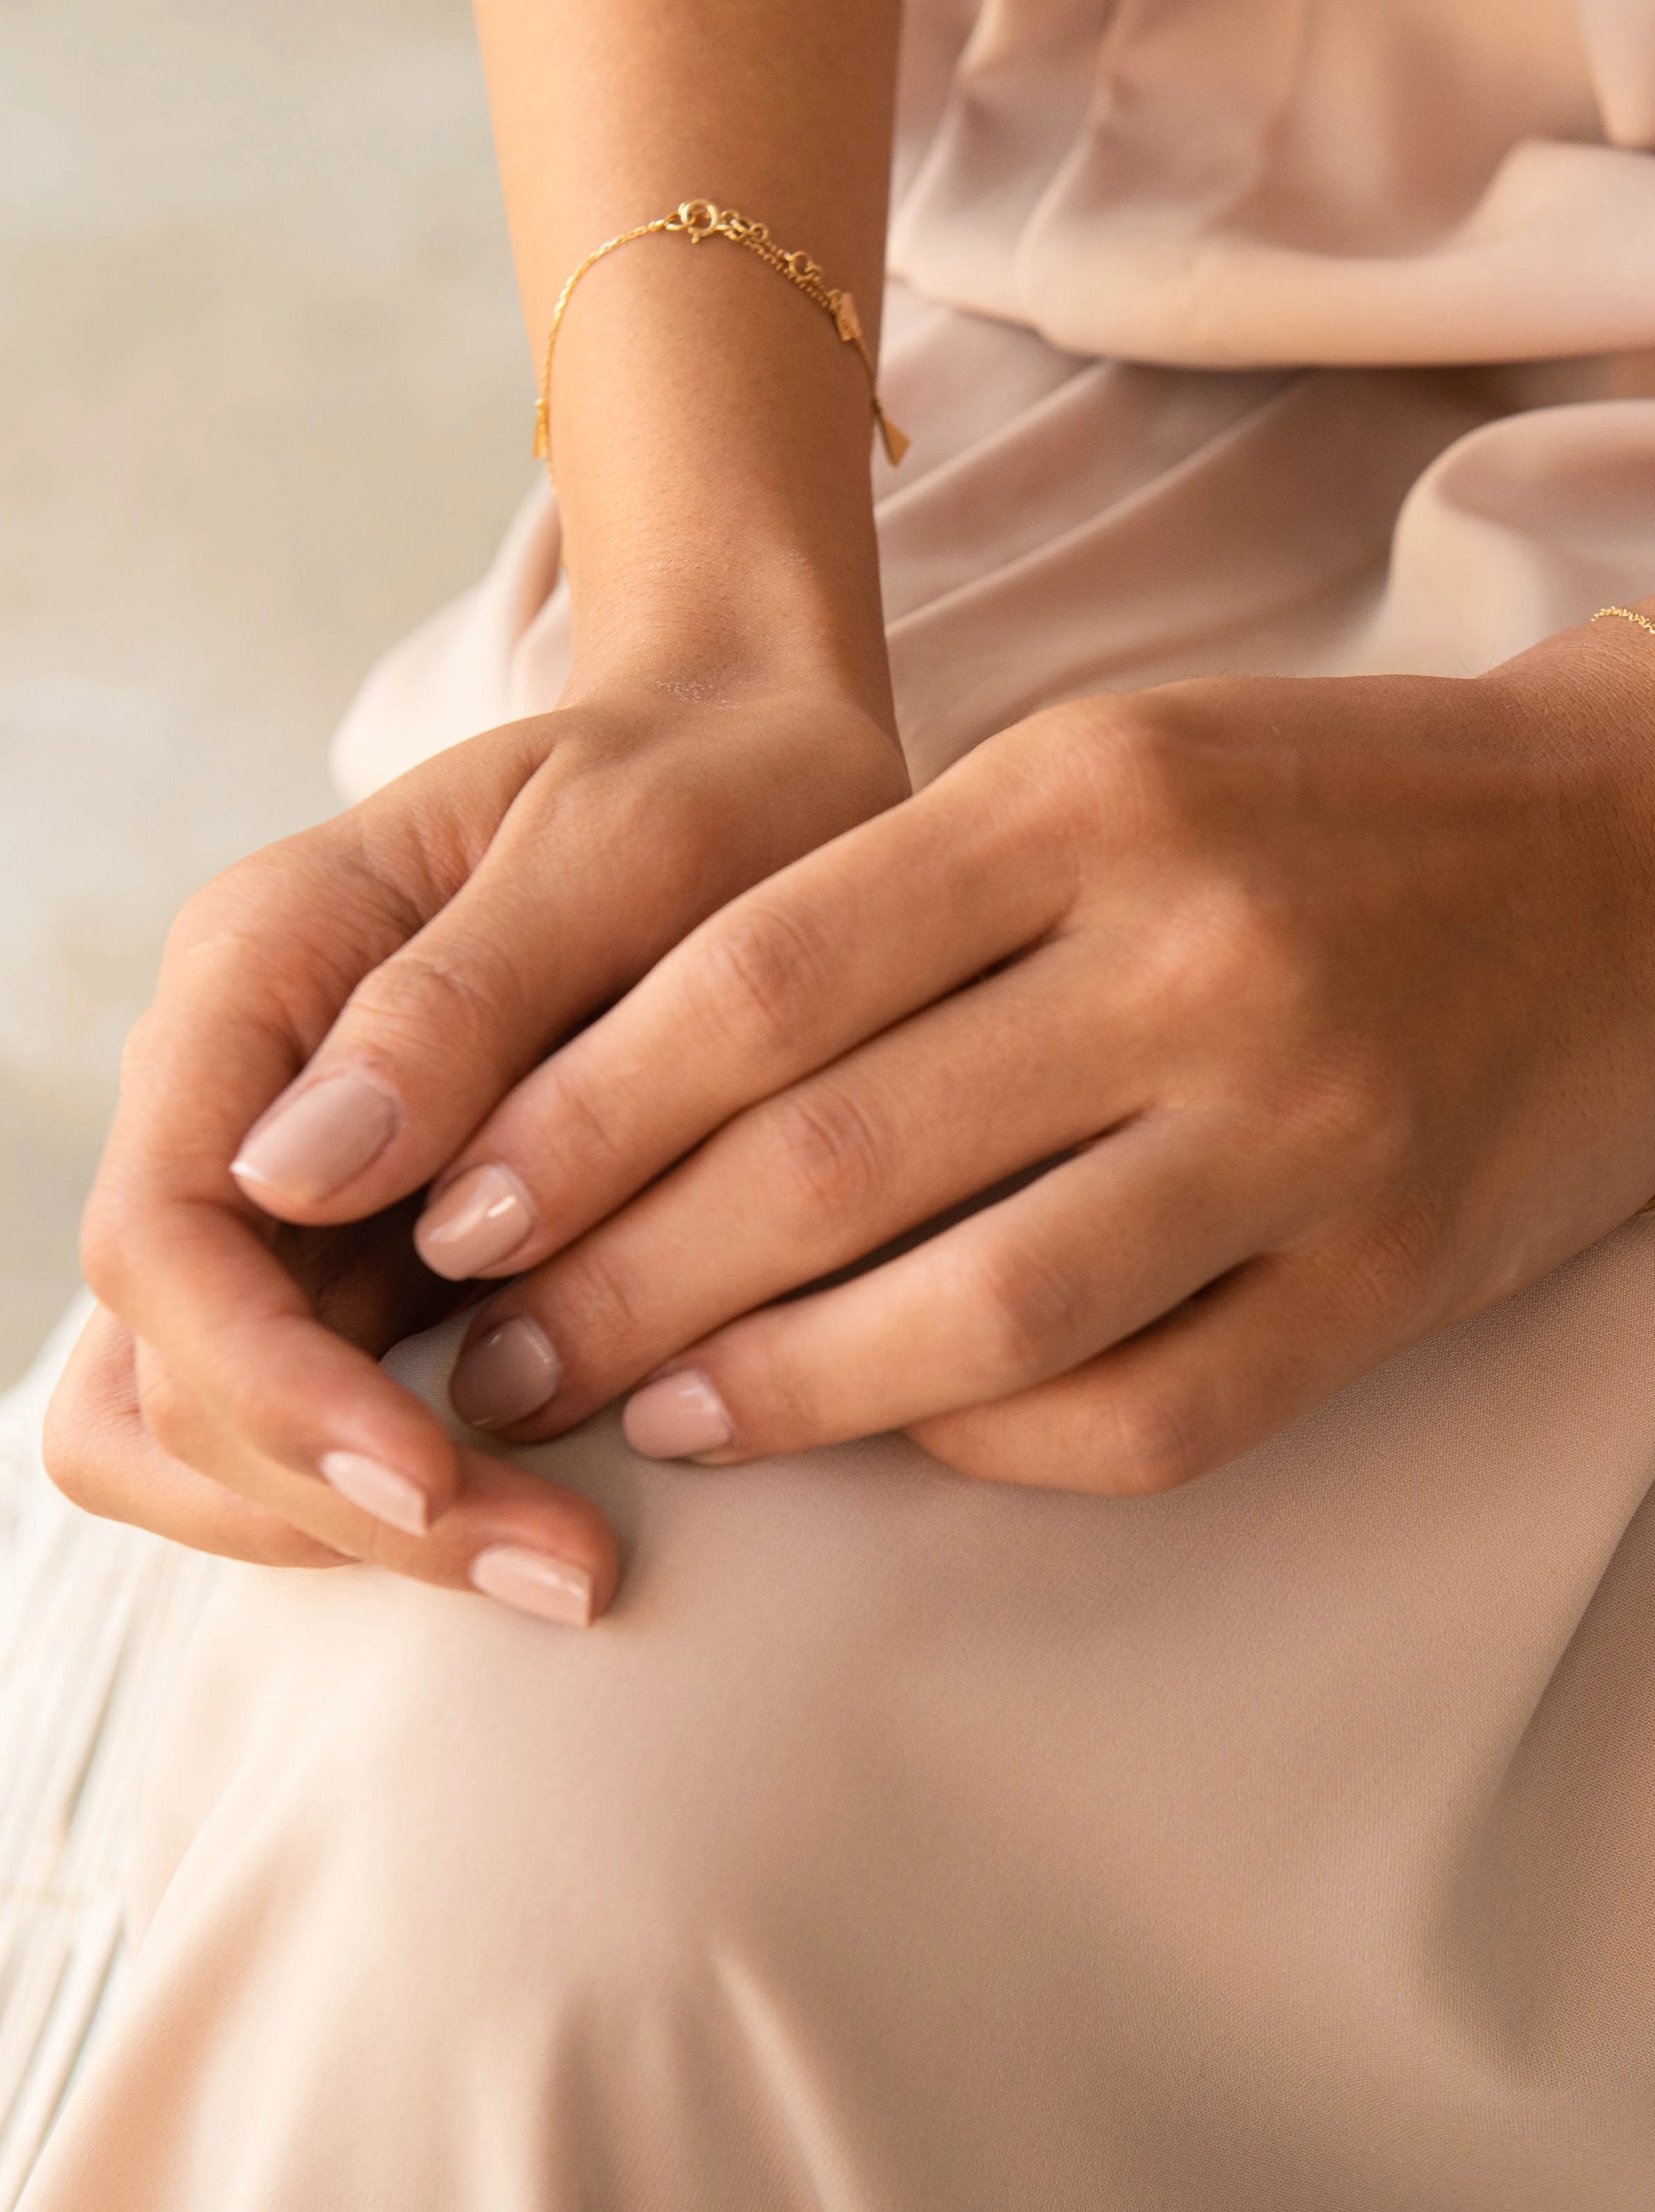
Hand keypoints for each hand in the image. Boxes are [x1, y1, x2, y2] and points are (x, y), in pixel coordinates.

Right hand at [59, 670, 907, 1610]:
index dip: (281, 1392)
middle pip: (174, 1365)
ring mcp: (305, 1169)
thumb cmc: (706, 784)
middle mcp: (251, 1084)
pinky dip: (398, 1478)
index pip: (170, 1236)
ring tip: (559, 1562)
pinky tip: (546, 1501)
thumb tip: (293, 1178)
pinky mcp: (384, 1232)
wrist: (762, 763)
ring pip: (211, 1412)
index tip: (445, 1479)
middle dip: (336, 1494)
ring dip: (354, 1518)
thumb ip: (454, 998)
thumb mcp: (614, 847)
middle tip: (561, 1569)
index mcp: (264, 970)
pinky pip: (322, 1395)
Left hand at [412, 646, 1654, 1492]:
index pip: (762, 972)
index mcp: (1092, 794)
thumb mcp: (1119, 767)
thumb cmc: (1343, 807)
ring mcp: (1313, 1124)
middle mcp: (1193, 952)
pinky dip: (991, 1446)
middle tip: (506, 1356)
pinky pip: (1151, 1407)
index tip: (468, 1205)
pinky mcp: (1400, 1270)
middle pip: (834, 1157)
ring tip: (662, 1416)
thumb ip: (912, 904)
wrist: (1650, 853)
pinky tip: (900, 1439)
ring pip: (981, 1309)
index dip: (582, 1112)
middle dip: (627, 1281)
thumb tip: (676, 1093)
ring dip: (785, 1389)